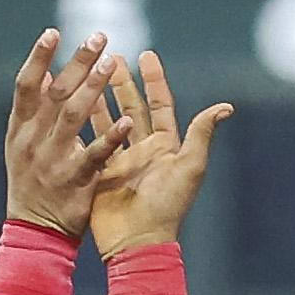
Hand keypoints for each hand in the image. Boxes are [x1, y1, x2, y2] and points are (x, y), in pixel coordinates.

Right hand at [0, 28, 128, 238]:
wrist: (35, 234)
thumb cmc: (31, 185)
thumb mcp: (24, 146)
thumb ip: (37, 112)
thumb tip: (46, 73)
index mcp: (20, 130)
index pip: (28, 86)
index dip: (38, 58)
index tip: (53, 33)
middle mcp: (33, 141)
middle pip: (56, 94)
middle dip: (76, 63)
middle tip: (98, 38)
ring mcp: (54, 160)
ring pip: (74, 117)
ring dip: (93, 88)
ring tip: (111, 64)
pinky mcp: (75, 180)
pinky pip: (96, 154)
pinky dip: (111, 136)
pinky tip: (126, 120)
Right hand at [88, 50, 232, 258]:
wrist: (137, 241)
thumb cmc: (167, 206)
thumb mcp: (189, 168)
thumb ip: (201, 135)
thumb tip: (224, 106)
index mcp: (165, 145)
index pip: (159, 104)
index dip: (153, 79)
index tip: (146, 54)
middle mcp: (142, 150)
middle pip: (132, 107)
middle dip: (122, 82)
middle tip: (111, 56)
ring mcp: (120, 161)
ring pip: (108, 121)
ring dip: (99, 97)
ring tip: (88, 74)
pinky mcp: (100, 173)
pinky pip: (91, 143)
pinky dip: (82, 124)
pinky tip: (71, 106)